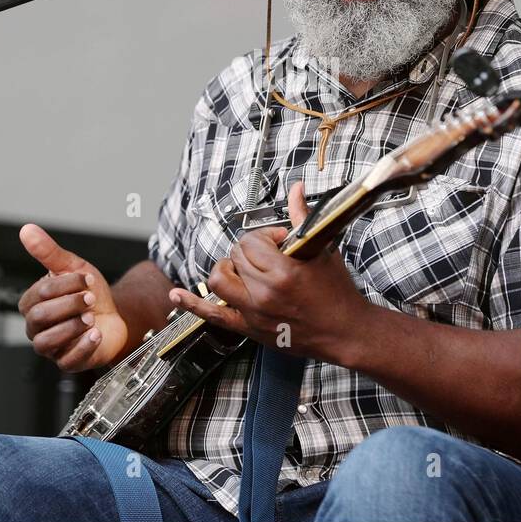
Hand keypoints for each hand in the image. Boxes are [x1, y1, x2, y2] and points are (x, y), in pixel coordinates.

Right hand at [18, 224, 127, 370]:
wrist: (115, 314)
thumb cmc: (89, 292)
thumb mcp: (72, 267)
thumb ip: (49, 252)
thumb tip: (27, 230)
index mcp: (33, 303)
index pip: (39, 294)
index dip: (64, 285)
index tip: (86, 278)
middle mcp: (37, 327)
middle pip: (39, 317)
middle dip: (68, 304)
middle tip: (90, 298)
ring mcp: (51, 347)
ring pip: (46, 342)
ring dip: (71, 326)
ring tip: (91, 317)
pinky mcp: (68, 362)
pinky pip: (67, 361)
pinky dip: (82, 346)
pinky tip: (95, 334)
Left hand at [167, 181, 371, 363]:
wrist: (345, 332)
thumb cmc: (337, 293)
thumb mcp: (322, 251)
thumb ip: (302, 218)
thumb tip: (296, 189)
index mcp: (283, 272)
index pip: (252, 241)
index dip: (266, 236)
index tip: (281, 241)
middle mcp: (264, 293)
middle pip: (236, 257)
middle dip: (251, 250)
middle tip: (271, 254)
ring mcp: (254, 313)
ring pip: (219, 280)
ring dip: (227, 268)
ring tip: (243, 267)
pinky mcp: (250, 329)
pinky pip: (214, 316)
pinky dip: (192, 305)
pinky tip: (176, 297)